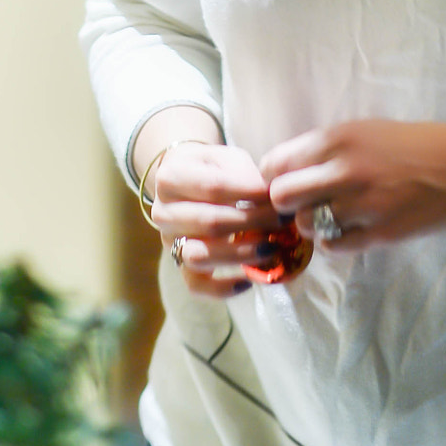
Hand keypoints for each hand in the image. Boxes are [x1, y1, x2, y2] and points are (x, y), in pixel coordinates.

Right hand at [151, 139, 276, 297]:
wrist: (187, 183)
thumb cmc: (212, 168)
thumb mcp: (226, 157)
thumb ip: (244, 173)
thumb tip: (268, 197)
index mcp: (170, 177)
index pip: (213, 187)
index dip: (249, 193)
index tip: (276, 195)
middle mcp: (162, 212)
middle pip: (209, 222)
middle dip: (253, 223)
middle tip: (283, 221)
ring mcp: (168, 241)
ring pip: (198, 256)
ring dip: (239, 255)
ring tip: (270, 248)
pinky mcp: (178, 266)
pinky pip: (196, 286)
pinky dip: (223, 288)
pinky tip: (249, 278)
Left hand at [259, 119, 445, 249]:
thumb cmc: (409, 144)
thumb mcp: (361, 131)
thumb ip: (323, 148)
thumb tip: (284, 170)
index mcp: (336, 139)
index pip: (275, 162)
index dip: (272, 176)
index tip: (280, 181)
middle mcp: (343, 170)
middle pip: (281, 196)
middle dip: (284, 203)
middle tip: (299, 203)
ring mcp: (360, 204)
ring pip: (304, 224)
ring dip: (309, 223)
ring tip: (326, 216)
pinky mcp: (378, 233)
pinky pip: (333, 246)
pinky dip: (333, 241)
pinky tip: (346, 229)